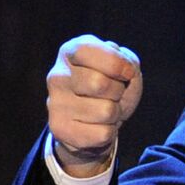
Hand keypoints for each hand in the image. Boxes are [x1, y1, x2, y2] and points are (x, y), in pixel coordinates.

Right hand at [46, 34, 142, 176]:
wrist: (91, 122)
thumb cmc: (110, 88)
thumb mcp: (123, 68)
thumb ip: (129, 63)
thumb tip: (128, 72)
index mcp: (70, 53)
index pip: (89, 51)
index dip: (116, 63)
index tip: (127, 73)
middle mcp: (57, 76)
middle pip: (99, 83)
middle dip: (118, 91)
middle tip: (114, 95)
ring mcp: (55, 104)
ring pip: (105, 111)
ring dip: (116, 113)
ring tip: (107, 110)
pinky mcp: (60, 129)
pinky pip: (103, 134)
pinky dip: (110, 132)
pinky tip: (99, 126)